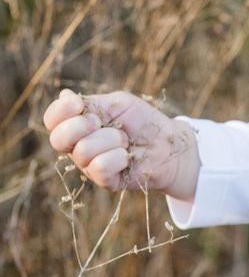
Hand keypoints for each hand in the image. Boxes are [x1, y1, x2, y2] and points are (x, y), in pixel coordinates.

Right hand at [43, 89, 199, 203]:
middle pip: (58, 139)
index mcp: (78, 125)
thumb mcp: (118, 104)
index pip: (53, 120)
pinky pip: (100, 168)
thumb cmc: (143, 121)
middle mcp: (78, 146)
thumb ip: (92, 102)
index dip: (60, 111)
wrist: (168, 142)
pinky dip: (117, 157)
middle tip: (101, 122)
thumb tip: (63, 95)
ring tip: (125, 140)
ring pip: (83, 151)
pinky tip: (127, 156)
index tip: (78, 103)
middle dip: (80, 126)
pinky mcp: (106, 181)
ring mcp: (90, 165)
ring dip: (110, 139)